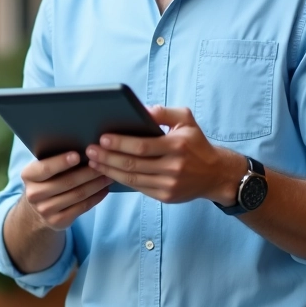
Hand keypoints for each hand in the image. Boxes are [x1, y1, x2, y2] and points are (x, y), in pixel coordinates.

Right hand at [20, 151, 113, 230]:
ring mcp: (45, 210)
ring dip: (96, 184)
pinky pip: (81, 208)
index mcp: (28, 175)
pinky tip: (105, 189)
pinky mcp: (57, 221)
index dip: (61, 162)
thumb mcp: (45, 167)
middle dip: (88, 172)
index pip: (45, 168)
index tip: (78, 154)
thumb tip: (86, 148)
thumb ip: (57, 159)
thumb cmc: (48, 178)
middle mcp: (33, 194)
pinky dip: (96, 198)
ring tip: (109, 175)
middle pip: (66, 182)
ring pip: (77, 195)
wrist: (39, 206)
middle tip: (104, 163)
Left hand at [86, 105, 243, 204]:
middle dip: (108, 158)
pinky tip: (108, 173)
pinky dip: (121, 180)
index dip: (120, 143)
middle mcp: (173, 167)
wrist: (215, 174)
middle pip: (133, 164)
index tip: (102, 138)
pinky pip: (138, 188)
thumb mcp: (186, 120)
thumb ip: (164, 113)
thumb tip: (141, 110)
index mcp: (177, 146)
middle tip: (90, 151)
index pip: (142, 146)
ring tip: (93, 162)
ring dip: (109, 171)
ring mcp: (169, 184)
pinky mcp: (166, 196)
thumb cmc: (196, 143)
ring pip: (132, 178)